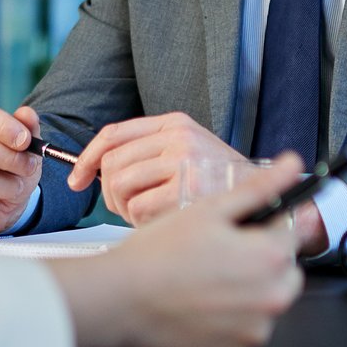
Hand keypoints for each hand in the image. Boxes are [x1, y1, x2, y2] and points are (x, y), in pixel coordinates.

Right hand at [45, 154, 306, 346]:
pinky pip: (243, 331)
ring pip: (263, 301)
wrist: (118, 300)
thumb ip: (258, 187)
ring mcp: (254, 332)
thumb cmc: (158, 253)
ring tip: (202, 279)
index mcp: (271, 259)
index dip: (260, 226)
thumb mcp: (210, 209)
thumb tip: (292, 164)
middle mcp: (272, 300)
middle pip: (283, 271)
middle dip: (259, 260)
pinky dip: (228, 320)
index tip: (233, 229)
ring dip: (245, 291)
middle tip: (216, 253)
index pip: (290, 234)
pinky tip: (198, 304)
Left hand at [69, 111, 242, 225]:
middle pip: (112, 163)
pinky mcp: (188, 190)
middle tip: (122, 207)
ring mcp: (184, 162)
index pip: (113, 134)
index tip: (77, 179)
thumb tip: (94, 169)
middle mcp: (178, 137)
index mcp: (174, 123)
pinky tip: (160, 222)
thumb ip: (148, 153)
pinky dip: (141, 221)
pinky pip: (140, 208)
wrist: (269, 200)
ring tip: (144, 214)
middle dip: (108, 192)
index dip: (87, 159)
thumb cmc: (222, 183)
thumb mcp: (187, 151)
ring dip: (124, 208)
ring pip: (121, 186)